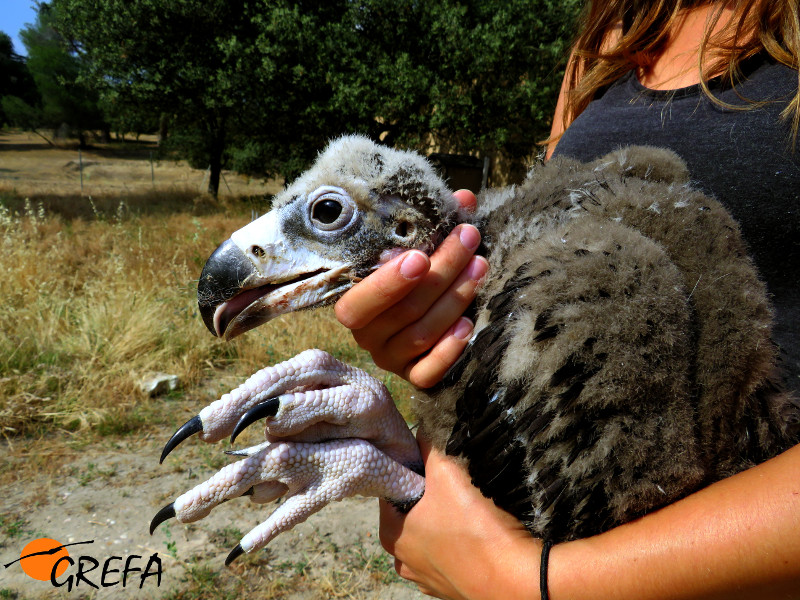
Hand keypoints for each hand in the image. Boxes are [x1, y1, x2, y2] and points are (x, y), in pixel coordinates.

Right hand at [335, 190, 487, 387]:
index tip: (420, 256)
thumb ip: (436, 226)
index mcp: (356, 303)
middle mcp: (368, 335)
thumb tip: (463, 198)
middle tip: (468, 239)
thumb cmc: (418, 277)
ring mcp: (390, 358)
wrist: (425, 321)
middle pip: (404, 310)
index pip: (360, 301)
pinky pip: (427, 373)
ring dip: (454, 299)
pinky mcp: (413, 377)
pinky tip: (468, 325)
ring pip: (421, 334)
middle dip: (441, 272)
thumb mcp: (422, 250)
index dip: (388, 283)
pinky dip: (448, 350)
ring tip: (480, 268)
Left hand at [378, 434, 541, 599]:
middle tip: (454, 481)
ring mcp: (427, 578)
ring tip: (470, 506)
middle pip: (411, 511)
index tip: (431, 460)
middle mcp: (402, 559)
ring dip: (447, 518)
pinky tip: (478, 531)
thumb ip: (428, 447)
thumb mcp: (446, 473)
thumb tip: (420, 431)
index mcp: (390, 534)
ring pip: (432, 533)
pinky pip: (452, 554)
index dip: (410, 469)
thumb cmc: (475, 528)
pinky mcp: (453, 587)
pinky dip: (461, 541)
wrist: (517, 579)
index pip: (390, 489)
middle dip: (430, 494)